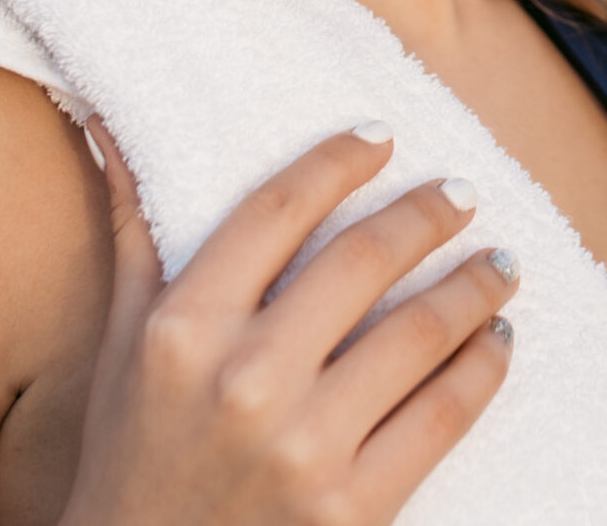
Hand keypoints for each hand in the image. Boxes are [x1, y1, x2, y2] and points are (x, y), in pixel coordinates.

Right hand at [60, 120, 517, 525]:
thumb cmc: (131, 458)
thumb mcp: (120, 347)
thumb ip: (133, 232)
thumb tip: (104, 120)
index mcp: (182, 329)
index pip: (278, 209)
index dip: (338, 162)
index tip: (380, 138)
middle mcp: (243, 379)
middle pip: (363, 259)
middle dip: (428, 215)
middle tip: (463, 197)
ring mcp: (303, 445)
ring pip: (419, 331)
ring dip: (475, 285)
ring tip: (502, 263)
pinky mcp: (353, 506)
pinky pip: (443, 414)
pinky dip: (484, 367)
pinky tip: (499, 341)